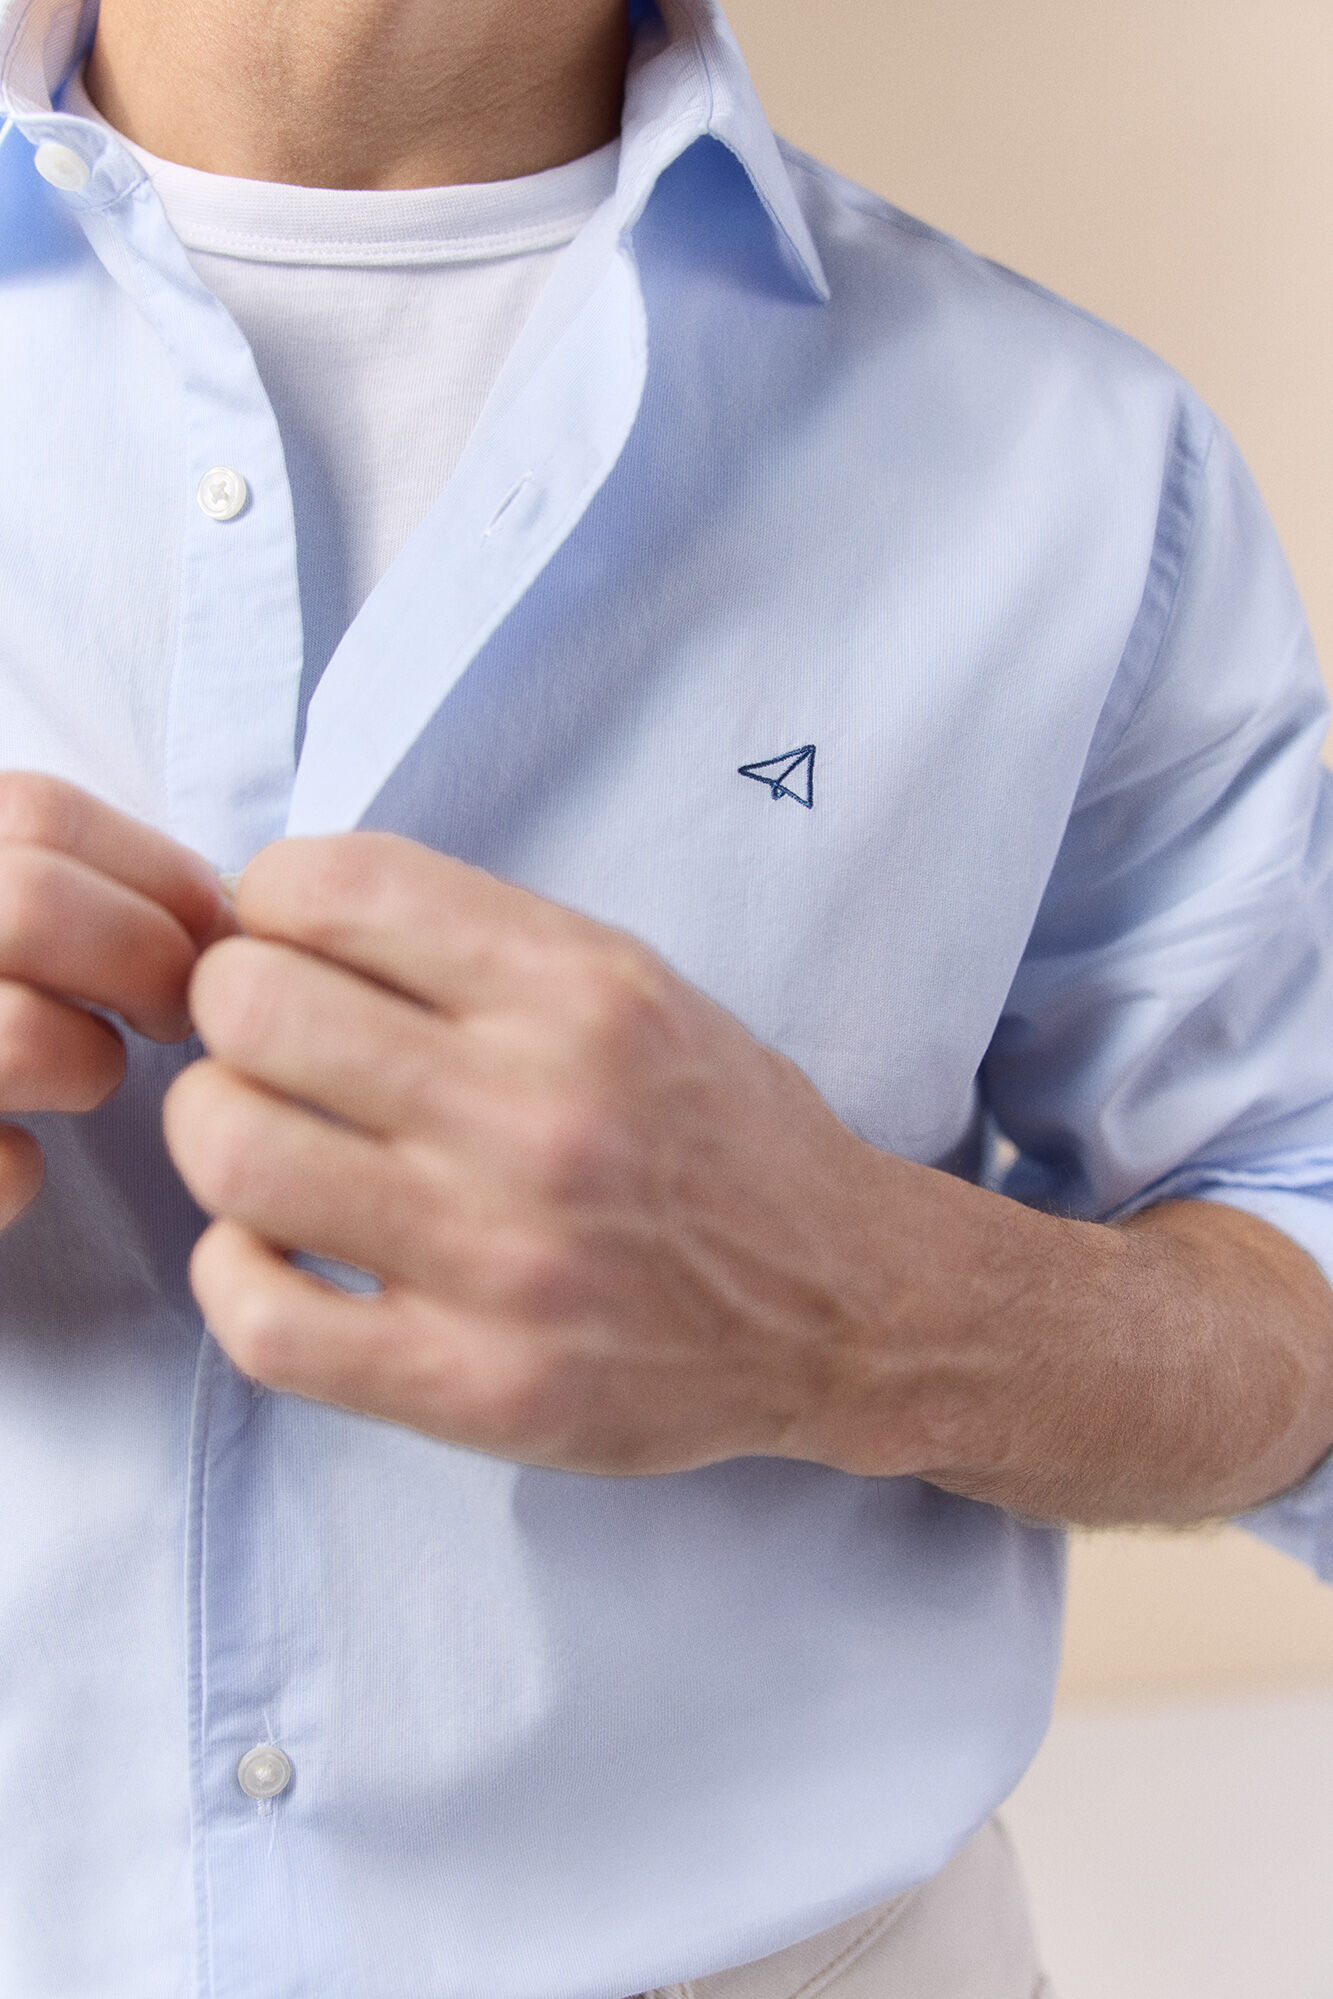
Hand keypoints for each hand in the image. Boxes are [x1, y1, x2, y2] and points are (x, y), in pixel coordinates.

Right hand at [0, 772, 233, 1228]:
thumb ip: (75, 891)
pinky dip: (21, 1170)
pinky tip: (17, 1152)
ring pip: (19, 1039)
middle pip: (33, 904)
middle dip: (149, 961)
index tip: (213, 929)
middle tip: (171, 1010)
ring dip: (89, 1063)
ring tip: (84, 1070)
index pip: (39, 814)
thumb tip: (224, 909)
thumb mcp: (1, 911)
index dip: (161, 873)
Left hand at [162, 833, 904, 1473]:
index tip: (284, 938)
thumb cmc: (714, 1134)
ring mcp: (506, 1259)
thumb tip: (276, 919)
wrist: (839, 1300)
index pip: (334, 885)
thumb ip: (472, 945)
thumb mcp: (633, 986)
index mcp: (580, 991)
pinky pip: (263, 1321)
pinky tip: (271, 1248)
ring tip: (264, 1138)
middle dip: (228, 1008)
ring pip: (236, 1151)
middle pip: (255, 1010)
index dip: (268, 900)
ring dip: (215, 1131)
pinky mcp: (479, 1386)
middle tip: (265, 1041)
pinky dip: (231, 1270)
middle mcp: (542, 1114)